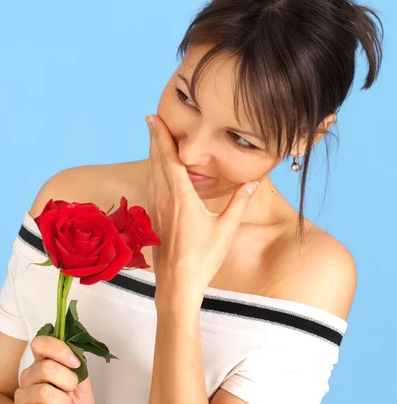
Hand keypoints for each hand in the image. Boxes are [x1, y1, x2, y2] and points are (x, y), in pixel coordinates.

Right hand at [12, 335, 95, 403]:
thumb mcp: (84, 387)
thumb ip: (80, 370)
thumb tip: (76, 357)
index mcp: (44, 362)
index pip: (40, 343)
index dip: (59, 350)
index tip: (75, 363)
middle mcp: (29, 375)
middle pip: (46, 368)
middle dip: (68, 381)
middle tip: (71, 392)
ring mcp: (22, 395)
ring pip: (44, 392)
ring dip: (63, 403)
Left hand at [145, 114, 258, 311]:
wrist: (177, 285)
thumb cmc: (202, 259)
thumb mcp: (225, 230)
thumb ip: (238, 204)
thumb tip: (253, 183)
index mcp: (181, 198)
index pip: (169, 159)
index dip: (161, 137)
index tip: (153, 118)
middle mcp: (165, 199)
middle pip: (156, 161)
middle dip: (154, 138)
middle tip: (151, 119)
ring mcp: (157, 208)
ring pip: (151, 173)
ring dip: (152, 153)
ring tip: (153, 138)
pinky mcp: (154, 218)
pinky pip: (151, 186)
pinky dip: (152, 170)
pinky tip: (155, 171)